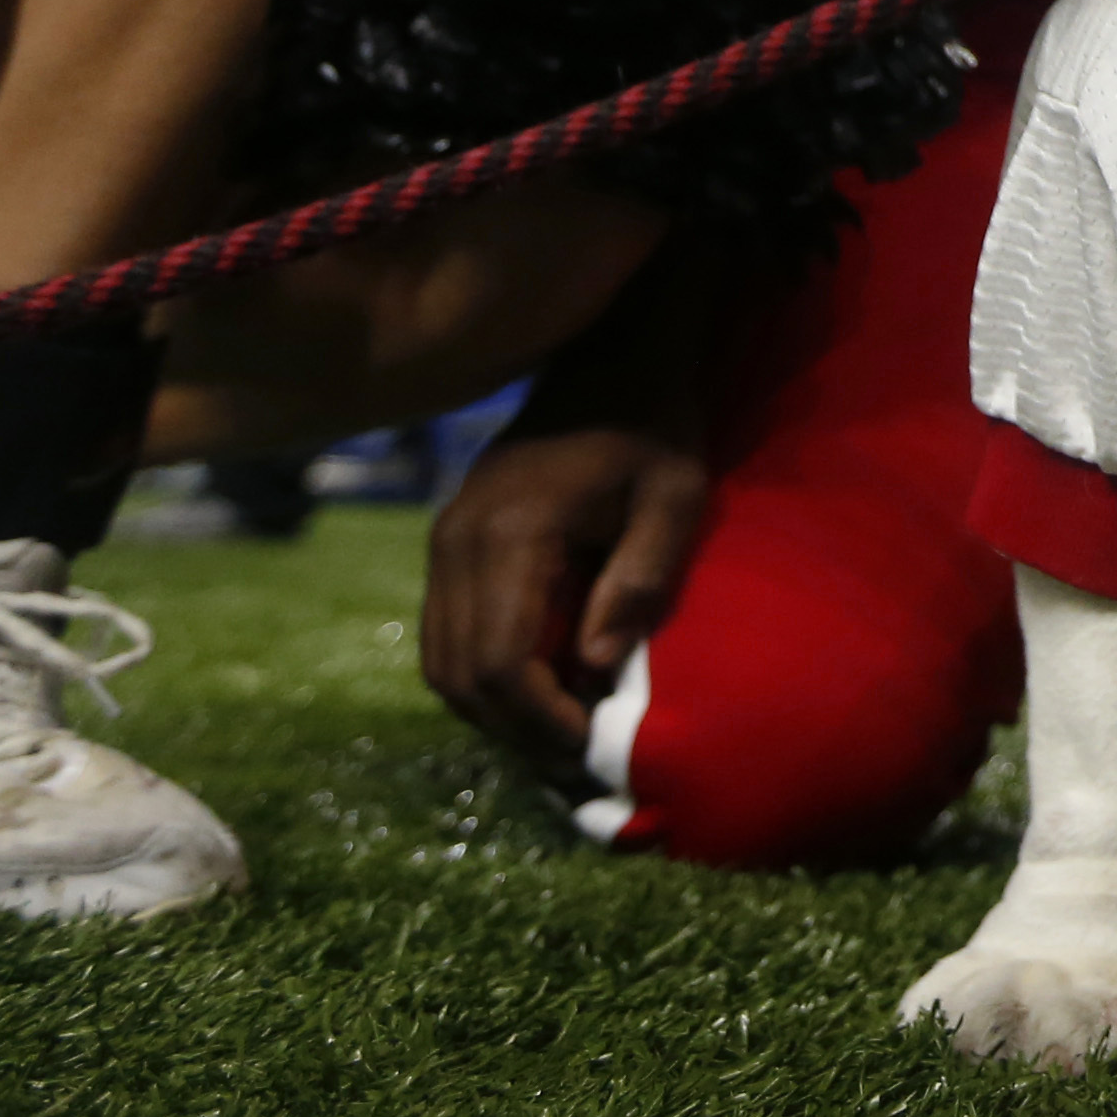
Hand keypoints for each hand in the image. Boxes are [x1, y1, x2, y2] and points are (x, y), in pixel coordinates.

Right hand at [420, 419, 714, 769]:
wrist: (611, 359)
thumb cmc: (654, 427)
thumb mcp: (674, 498)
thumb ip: (638, 579)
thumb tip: (595, 669)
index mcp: (511, 530)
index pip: (501, 660)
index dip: (541, 718)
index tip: (591, 743)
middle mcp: (457, 539)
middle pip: (461, 673)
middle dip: (515, 729)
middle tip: (576, 757)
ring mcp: (444, 539)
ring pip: (442, 661)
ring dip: (495, 709)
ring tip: (559, 730)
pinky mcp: (448, 542)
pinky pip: (446, 633)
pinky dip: (483, 673)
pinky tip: (539, 685)